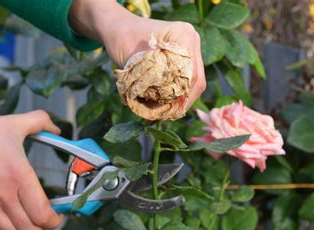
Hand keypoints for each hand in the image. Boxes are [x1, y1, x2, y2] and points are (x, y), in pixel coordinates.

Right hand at [0, 109, 63, 229]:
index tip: (55, 215)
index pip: (43, 214)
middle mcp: (4, 195)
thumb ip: (40, 122)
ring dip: (20, 228)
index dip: (54, 219)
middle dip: (39, 225)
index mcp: (20, 176)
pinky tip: (0, 219)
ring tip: (20, 215)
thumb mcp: (14, 123)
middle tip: (38, 214)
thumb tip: (57, 129)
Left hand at [69, 0, 205, 108]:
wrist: (117, 28)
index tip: (166, 112)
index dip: (181, 96)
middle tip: (165, 117)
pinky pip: (186, 80)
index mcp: (183, 35)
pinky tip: (163, 105)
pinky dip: (175, 94)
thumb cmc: (122, 39)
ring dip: (179, 99)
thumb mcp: (135, 61)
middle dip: (181, 101)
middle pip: (196, 80)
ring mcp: (190, 49)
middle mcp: (191, 40)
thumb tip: (165, 106)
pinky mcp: (184, 58)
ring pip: (193, 83)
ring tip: (163, 114)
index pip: (191, 74)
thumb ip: (152, 81)